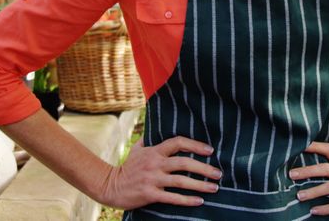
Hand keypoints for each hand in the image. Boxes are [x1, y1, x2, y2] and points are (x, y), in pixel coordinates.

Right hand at [97, 136, 221, 209]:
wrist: (110, 186)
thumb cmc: (127, 167)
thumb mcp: (137, 149)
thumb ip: (149, 139)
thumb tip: (158, 127)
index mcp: (154, 151)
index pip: (178, 143)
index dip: (195, 145)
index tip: (210, 151)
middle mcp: (155, 163)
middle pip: (184, 163)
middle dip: (204, 168)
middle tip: (218, 173)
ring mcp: (152, 179)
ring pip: (181, 181)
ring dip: (200, 185)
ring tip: (214, 188)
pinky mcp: (150, 194)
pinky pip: (172, 198)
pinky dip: (187, 200)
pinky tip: (199, 201)